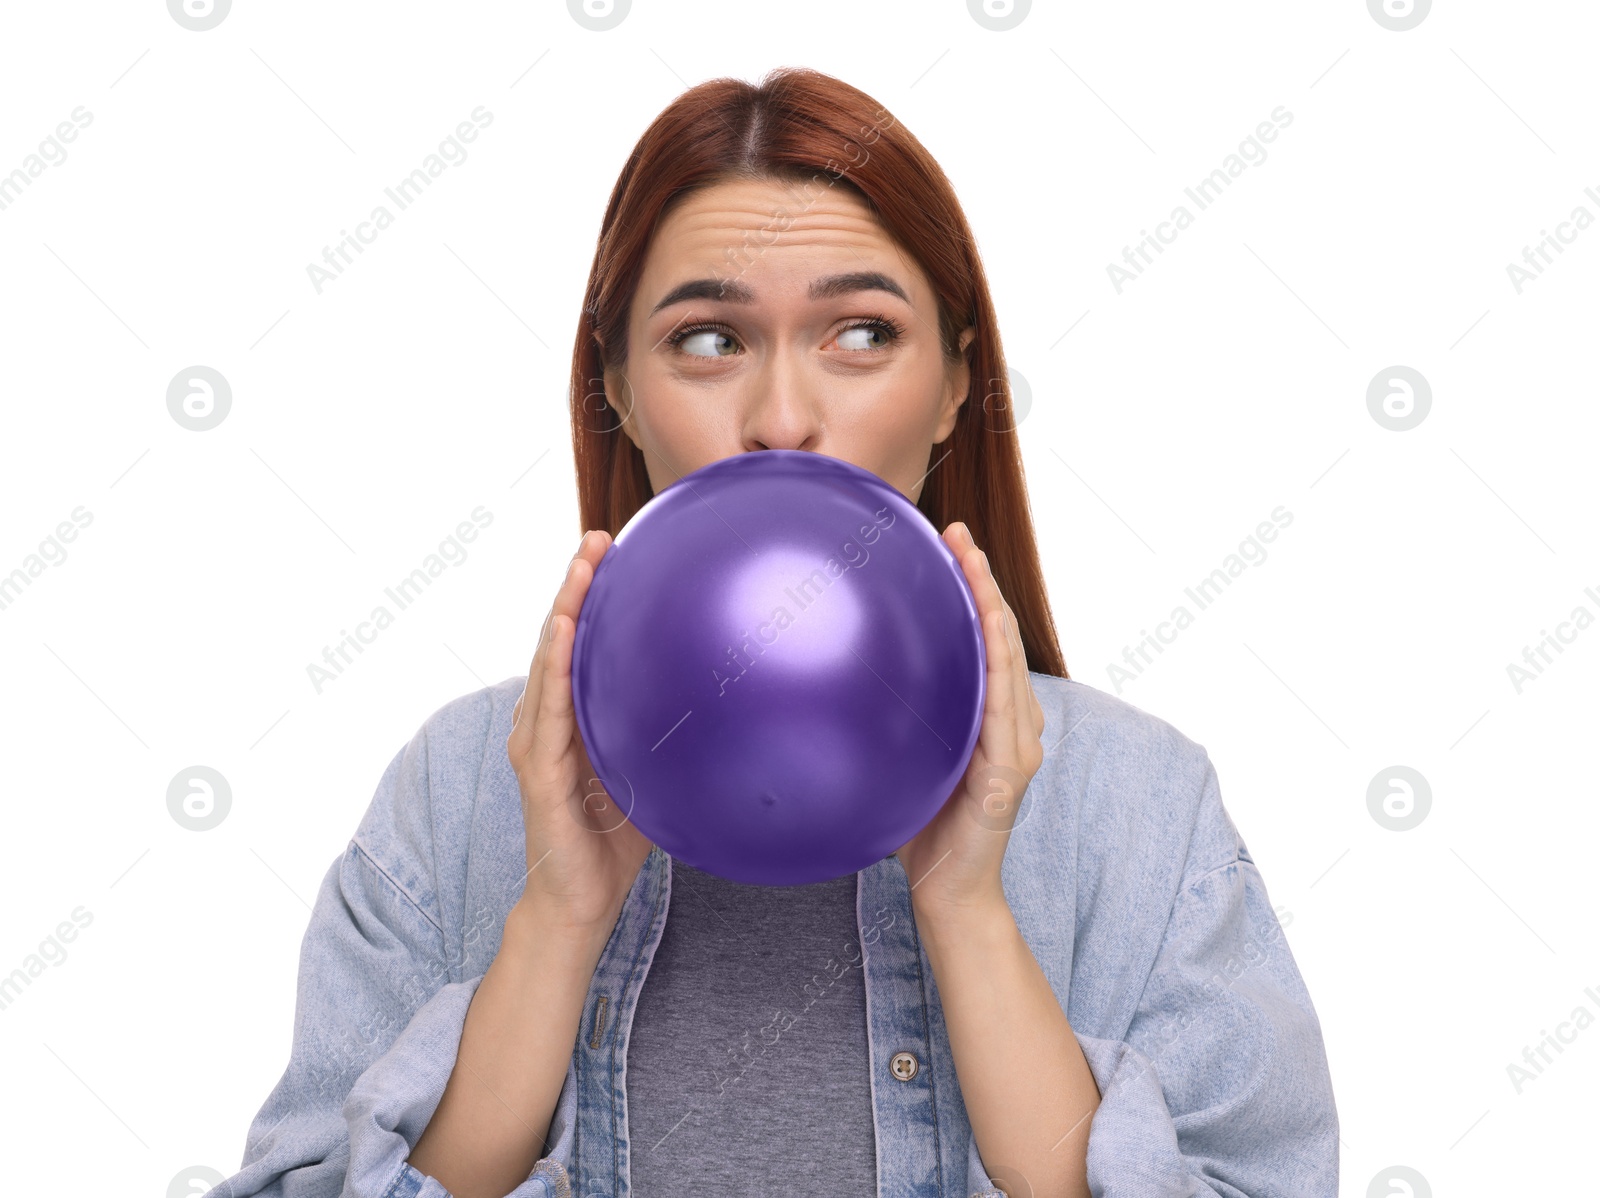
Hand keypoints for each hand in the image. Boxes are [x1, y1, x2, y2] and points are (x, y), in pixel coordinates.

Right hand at [507, 530, 654, 937]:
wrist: (581, 898)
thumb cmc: (617, 834)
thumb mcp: (655, 767)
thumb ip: (674, 731)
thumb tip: (737, 700)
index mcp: (573, 715)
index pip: (580, 643)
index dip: (592, 595)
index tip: (614, 549)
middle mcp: (547, 718)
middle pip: (559, 637)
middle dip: (576, 584)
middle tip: (598, 537)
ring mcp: (535, 740)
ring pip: (548, 660)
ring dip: (564, 609)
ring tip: (581, 566)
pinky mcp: (535, 768)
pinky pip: (545, 708)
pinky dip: (554, 664)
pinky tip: (563, 629)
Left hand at [894, 521, 1044, 914]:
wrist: (946, 892)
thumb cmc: (919, 825)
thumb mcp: (901, 757)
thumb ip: (886, 718)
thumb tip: (825, 678)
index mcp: (990, 715)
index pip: (984, 638)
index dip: (973, 587)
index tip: (948, 540)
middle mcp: (1014, 723)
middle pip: (1002, 636)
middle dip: (983, 580)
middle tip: (958, 532)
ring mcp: (1019, 746)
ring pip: (1008, 662)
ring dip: (992, 610)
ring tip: (972, 565)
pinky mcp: (1010, 773)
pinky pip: (1006, 710)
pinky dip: (997, 667)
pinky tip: (987, 633)